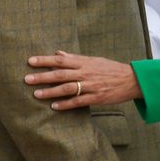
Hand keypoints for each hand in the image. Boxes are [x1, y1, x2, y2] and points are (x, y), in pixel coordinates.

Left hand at [24, 51, 141, 109]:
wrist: (132, 80)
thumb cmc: (111, 69)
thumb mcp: (94, 60)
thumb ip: (75, 58)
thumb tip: (57, 54)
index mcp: (84, 62)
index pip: (61, 60)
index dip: (45, 60)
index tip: (30, 61)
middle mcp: (86, 73)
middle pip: (60, 74)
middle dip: (42, 77)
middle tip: (27, 79)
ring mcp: (91, 86)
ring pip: (67, 88)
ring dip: (50, 92)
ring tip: (36, 94)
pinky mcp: (96, 98)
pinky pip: (78, 102)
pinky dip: (65, 104)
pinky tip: (54, 106)